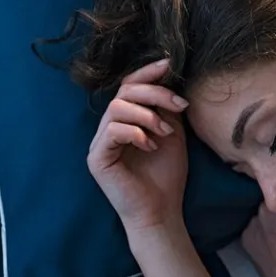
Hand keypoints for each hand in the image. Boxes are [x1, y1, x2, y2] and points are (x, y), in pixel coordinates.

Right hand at [87, 59, 189, 232]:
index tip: (168, 65)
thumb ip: (166, 109)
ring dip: (147, 115)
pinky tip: (151, 145)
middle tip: (178, 106)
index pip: (129, 87)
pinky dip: (136, 133)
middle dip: (154, 93)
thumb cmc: (166, 176)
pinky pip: (112, 131)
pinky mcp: (97, 158)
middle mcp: (108, 129)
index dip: (146, 73)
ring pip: (117, 108)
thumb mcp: (172, 134)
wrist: (161, 211)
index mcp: (126, 121)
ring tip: (165, 132)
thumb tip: (169, 79)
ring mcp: (100, 143)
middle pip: (124, 92)